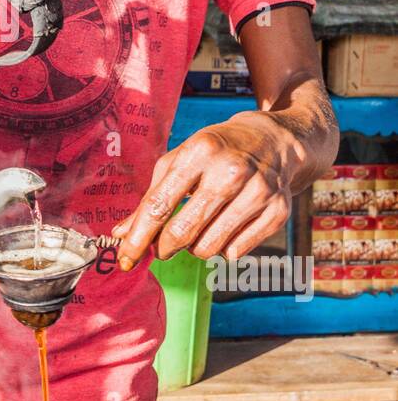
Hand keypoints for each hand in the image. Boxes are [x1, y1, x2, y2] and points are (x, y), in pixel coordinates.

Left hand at [111, 111, 306, 268]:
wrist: (272, 141)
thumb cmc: (216, 151)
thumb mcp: (180, 160)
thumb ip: (151, 197)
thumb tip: (122, 234)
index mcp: (200, 151)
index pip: (160, 204)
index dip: (139, 237)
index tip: (125, 259)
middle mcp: (231, 170)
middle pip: (183, 231)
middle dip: (164, 247)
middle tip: (162, 247)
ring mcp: (258, 192)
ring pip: (208, 247)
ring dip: (194, 247)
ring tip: (199, 228)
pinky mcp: (278, 211)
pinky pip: (235, 252)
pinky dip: (222, 248)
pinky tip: (225, 228)